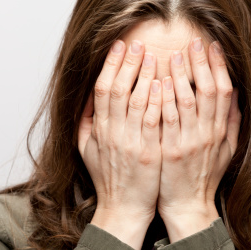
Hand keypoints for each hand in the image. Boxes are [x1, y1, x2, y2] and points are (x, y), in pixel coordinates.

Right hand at [78, 40, 162, 249]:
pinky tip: (164, 84)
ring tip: (154, 55)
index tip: (119, 45)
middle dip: (129, 64)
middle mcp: (113, 133)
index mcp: (99, 129)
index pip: (103, 89)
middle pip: (120, 90)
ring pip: (138, 102)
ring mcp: (132, 143)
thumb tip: (91, 93)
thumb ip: (87, 119)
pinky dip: (158, 102)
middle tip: (139, 43)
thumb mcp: (87, 147)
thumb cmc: (108, 175)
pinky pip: (154, 123)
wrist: (123, 207)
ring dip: (146, 76)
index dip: (110, 65)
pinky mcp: (150, 154)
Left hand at [157, 38, 240, 241]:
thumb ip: (232, 121)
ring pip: (186, 101)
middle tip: (192, 42)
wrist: (188, 204)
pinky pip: (166, 120)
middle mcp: (207, 133)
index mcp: (221, 130)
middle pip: (206, 91)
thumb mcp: (227, 149)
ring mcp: (189, 141)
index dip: (219, 67)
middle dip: (200, 64)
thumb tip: (235, 94)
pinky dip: (164, 99)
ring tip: (172, 54)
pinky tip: (158, 82)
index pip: (223, 91)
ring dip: (179, 76)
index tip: (212, 46)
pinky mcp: (170, 150)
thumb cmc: (206, 175)